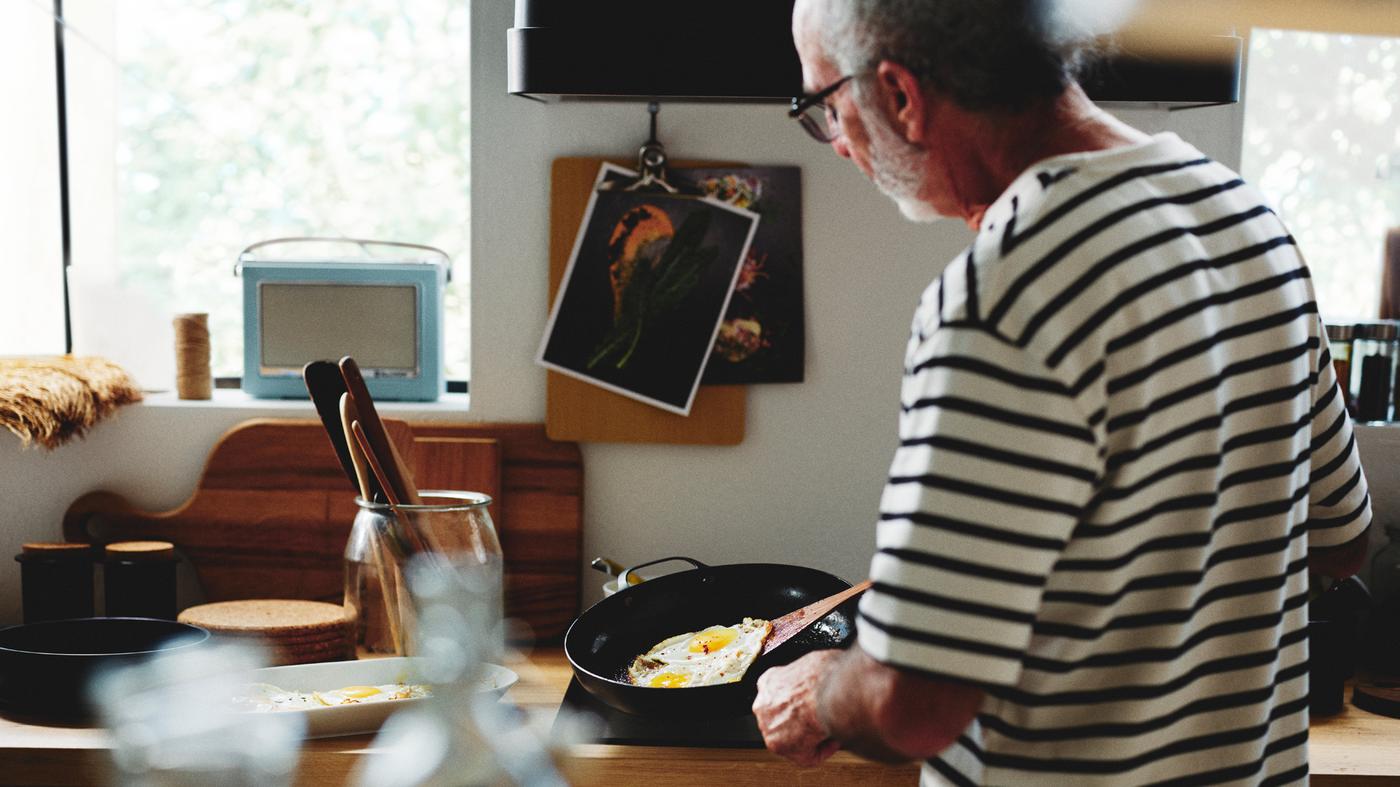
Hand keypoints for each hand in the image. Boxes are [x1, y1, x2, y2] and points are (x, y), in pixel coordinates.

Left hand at [752, 650, 841, 766]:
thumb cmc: (826, 674)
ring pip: (790, 738)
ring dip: (811, 737)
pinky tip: (833, 741)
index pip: (780, 696)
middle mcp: (763, 704)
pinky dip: (820, 751)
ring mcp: (768, 725)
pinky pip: (804, 756)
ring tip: (831, 730)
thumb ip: (811, 676)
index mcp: (769, 680)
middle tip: (822, 719)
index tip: (814, 704)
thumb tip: (827, 676)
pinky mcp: (780, 746)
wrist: (829, 691)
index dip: (800, 702)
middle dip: (802, 721)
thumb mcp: (815, 663)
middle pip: (782, 718)